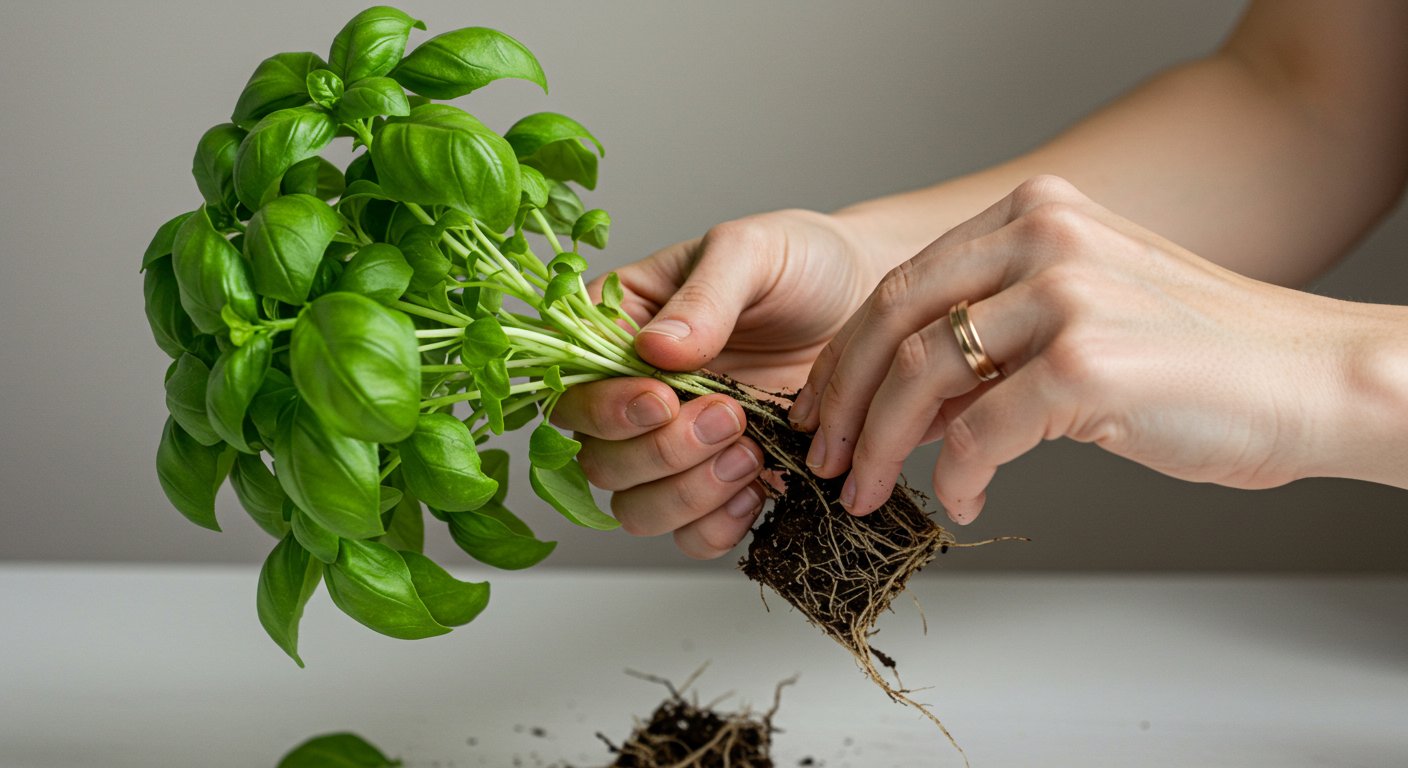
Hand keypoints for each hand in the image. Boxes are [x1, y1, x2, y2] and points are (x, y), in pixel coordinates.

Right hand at [553, 209, 883, 557]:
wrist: (867, 299)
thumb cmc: (803, 264)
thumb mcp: (751, 253)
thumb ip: (703, 299)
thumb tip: (655, 350)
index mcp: (621, 328)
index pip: (573, 387)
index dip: (606, 408)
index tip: (663, 398)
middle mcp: (636, 394)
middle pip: (598, 459)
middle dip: (660, 452)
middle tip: (727, 417)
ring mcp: (677, 446)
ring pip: (635, 508)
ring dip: (687, 494)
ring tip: (751, 452)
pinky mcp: (723, 484)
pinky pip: (691, 536)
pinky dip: (718, 527)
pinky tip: (758, 488)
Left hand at [791, 175, 1368, 523]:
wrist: (1308, 380)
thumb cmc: (1198, 356)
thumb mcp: (1083, 310)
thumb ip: (996, 334)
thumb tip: (909, 397)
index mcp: (1036, 213)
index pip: (905, 281)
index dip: (850, 353)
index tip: (826, 405)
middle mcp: (1044, 239)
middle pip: (893, 317)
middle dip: (843, 398)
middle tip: (825, 455)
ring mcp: (1064, 297)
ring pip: (920, 374)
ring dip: (882, 446)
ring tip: (870, 491)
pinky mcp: (1084, 365)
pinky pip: (979, 434)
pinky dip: (959, 477)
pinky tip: (966, 500)